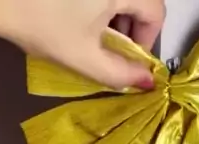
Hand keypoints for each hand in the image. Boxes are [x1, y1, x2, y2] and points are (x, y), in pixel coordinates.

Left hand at [0, 0, 164, 89]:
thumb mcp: (86, 59)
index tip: (129, 57)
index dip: (147, 40)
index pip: (155, 13)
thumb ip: (121, 74)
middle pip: (139, 0)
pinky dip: (97, 4)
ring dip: (113, 15)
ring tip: (89, 33)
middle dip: (129, 27)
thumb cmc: (43, 25)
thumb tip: (146, 81)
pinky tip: (75, 16)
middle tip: (108, 48)